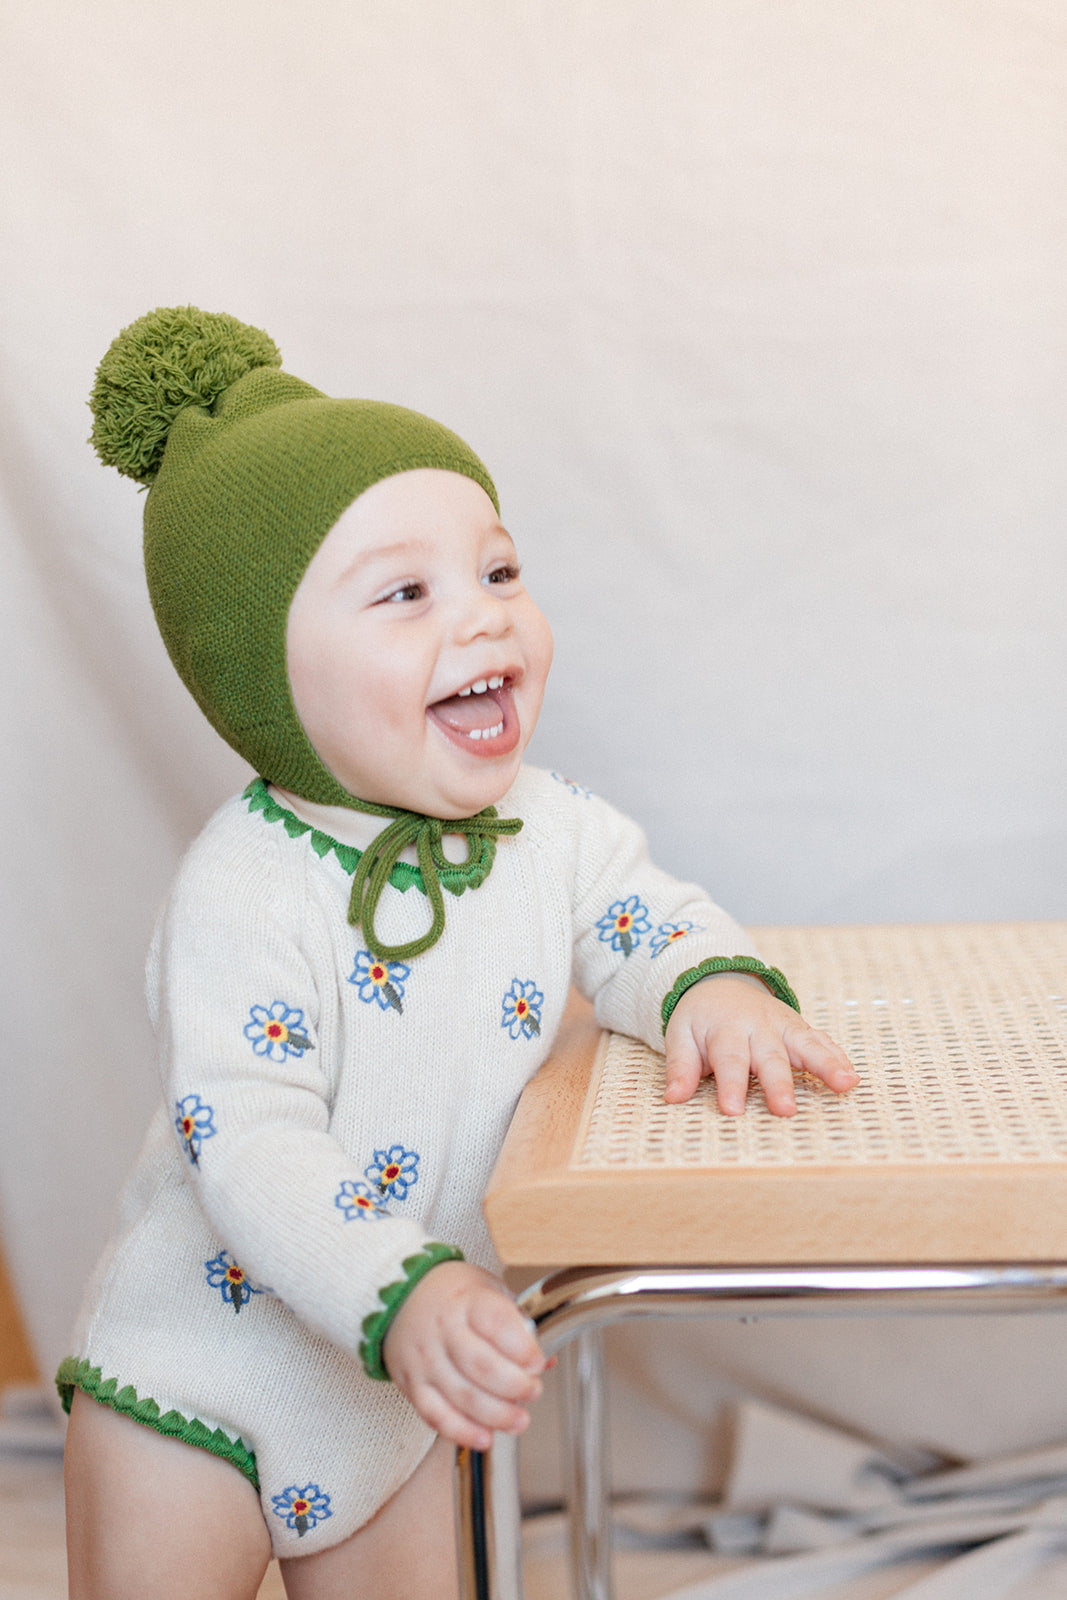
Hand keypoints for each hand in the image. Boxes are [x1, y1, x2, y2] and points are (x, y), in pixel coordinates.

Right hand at [382, 1260, 545, 1450]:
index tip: (538, 1361)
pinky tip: (485, 1437)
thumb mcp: (489, 1291)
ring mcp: (426, 1360)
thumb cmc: (453, 1295)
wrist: (402, 1298)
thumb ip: (518, 1323)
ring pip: (463, 1396)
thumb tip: (548, 1359)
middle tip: (532, 1390)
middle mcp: (444, 1330)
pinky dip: (462, 1432)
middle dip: (515, 1386)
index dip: (522, 1348)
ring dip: (497, 1415)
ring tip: (519, 1420)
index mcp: (467, 1301)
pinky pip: (436, 1416)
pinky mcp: (414, 1385)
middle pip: (482, 1366)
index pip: (496, 1323)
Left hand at [663, 971, 858, 1116]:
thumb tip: (672, 1098)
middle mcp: (758, 1026)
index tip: (733, 1111)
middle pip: (770, 1056)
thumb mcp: (680, 1035)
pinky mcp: (800, 1029)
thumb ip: (680, 1066)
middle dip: (779, 1083)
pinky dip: (838, 1057)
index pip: (729, 1059)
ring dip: (826, 1065)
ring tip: (844, 1085)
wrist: (721, 983)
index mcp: (726, 1029)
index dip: (731, 1085)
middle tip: (785, 1109)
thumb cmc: (700, 1020)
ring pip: (806, 1045)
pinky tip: (852, 1077)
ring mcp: (783, 1026)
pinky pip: (822, 1042)